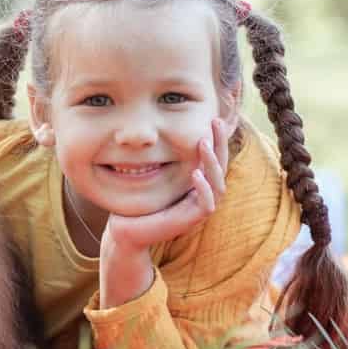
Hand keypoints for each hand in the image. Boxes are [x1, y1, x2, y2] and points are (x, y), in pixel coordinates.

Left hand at [98, 118, 231, 307]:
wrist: (126, 231)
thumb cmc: (137, 202)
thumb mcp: (151, 174)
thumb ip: (161, 156)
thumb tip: (157, 128)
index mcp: (196, 183)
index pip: (214, 158)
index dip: (216, 139)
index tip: (212, 116)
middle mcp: (202, 194)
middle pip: (221, 166)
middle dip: (220, 143)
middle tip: (215, 121)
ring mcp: (198, 208)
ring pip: (218, 184)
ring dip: (211, 162)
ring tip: (202, 143)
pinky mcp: (191, 221)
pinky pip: (206, 204)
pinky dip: (203, 188)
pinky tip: (196, 173)